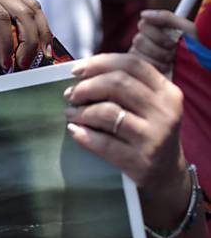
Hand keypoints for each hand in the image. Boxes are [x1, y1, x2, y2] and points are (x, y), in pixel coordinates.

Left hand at [0, 0, 52, 69]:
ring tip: (40, 58)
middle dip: (29, 41)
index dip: (6, 42)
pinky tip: (40, 43)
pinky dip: (38, 24)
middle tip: (23, 67)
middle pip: (24, 13)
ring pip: (32, 7)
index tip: (4, 64)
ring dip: (41, 32)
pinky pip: (29, 5)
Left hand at [64, 54, 186, 204]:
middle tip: (70, 95)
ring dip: (81, 111)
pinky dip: (83, 134)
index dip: (100, 63)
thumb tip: (81, 74)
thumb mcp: (148, 105)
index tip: (76, 71)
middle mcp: (164, 111)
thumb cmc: (147, 130)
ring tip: (71, 114)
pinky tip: (74, 131)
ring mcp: (154, 136)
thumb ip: (124, 85)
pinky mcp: (140, 159)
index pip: (132, 65)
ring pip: (108, 112)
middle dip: (86, 87)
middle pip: (117, 84)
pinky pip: (103, 142)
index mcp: (167, 91)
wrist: (165, 174)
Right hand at [130, 10, 196, 73]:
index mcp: (152, 27)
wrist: (196, 65)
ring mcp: (138, 53)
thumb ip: (166, 17)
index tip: (172, 40)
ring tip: (171, 61)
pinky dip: (156, 67)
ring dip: (159, 58)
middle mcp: (142, 39)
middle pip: (138, 40)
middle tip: (173, 52)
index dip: (157, 34)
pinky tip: (165, 68)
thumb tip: (143, 14)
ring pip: (137, 53)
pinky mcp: (139, 66)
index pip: (142, 24)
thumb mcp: (186, 28)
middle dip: (159, 48)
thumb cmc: (192, 46)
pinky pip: (140, 64)